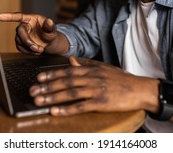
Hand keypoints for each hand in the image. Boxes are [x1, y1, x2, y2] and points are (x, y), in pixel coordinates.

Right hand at [0, 12, 60, 54]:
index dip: (8, 16)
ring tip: (40, 50)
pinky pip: (20, 48)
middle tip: (37, 48)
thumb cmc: (50, 33)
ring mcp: (21, 34)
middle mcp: (24, 25)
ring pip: (19, 41)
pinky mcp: (20, 42)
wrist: (50, 43)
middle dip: (27, 41)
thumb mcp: (52, 30)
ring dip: (29, 48)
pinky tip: (35, 51)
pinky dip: (28, 51)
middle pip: (19, 32)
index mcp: (31, 19)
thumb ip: (50, 26)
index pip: (18, 16)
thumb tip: (49, 21)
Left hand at [29, 56, 154, 115]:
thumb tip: (70, 60)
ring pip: (70, 93)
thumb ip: (85, 64)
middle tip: (32, 91)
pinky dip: (67, 109)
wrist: (140, 89)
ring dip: (52, 97)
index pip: (67, 71)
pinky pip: (81, 106)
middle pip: (65, 81)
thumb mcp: (103, 68)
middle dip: (47, 87)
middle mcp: (92, 78)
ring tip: (39, 101)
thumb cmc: (121, 79)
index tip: (38, 79)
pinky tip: (56, 112)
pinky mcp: (101, 103)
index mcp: (91, 69)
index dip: (52, 74)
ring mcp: (96, 90)